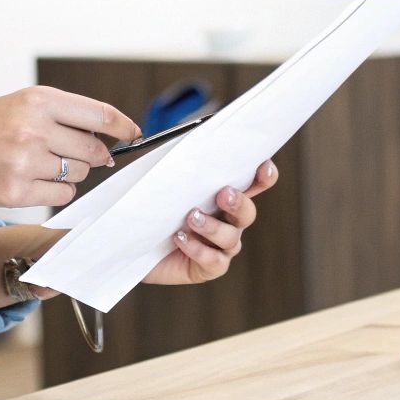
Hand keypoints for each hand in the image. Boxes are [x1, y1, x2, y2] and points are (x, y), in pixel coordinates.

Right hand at [0, 86, 139, 211]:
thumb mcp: (13, 107)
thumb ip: (57, 117)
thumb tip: (104, 139)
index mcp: (35, 100)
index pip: (99, 114)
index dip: (123, 126)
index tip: (134, 134)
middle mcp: (33, 127)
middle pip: (92, 148)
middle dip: (93, 156)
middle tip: (76, 156)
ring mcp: (25, 162)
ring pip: (77, 174)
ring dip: (69, 174)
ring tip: (37, 166)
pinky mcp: (17, 193)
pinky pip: (60, 196)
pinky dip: (54, 193)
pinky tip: (29, 183)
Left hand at [143, 160, 277, 286]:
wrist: (135, 246)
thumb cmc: (152, 208)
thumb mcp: (157, 180)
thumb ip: (161, 160)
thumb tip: (148, 133)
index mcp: (223, 197)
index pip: (252, 184)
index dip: (264, 177)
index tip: (264, 166)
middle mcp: (229, 221)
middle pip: (247, 212)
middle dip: (239, 202)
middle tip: (223, 194)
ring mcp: (222, 246)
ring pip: (231, 237)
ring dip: (213, 227)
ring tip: (191, 218)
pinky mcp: (210, 267)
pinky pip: (214, 260)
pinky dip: (198, 249)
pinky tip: (180, 238)